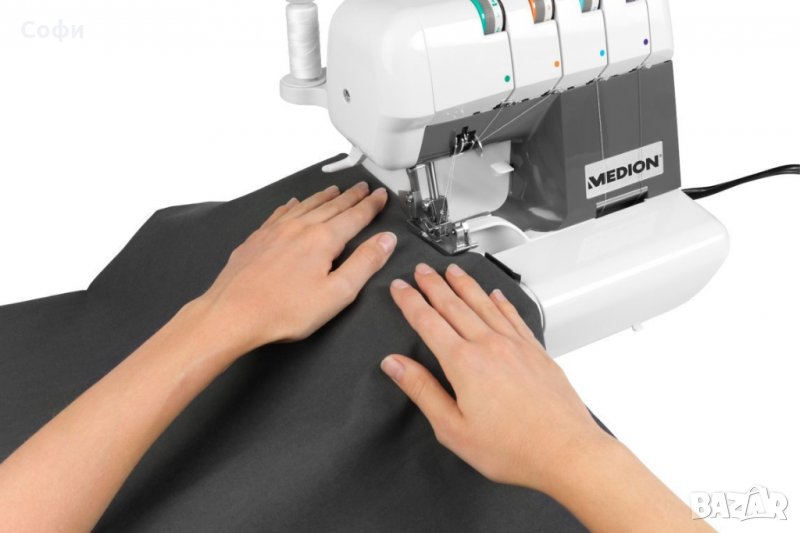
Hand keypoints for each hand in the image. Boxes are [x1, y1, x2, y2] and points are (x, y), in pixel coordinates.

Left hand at [200, 182, 395, 351]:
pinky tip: (294, 204)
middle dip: (351, 197)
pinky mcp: (258, 239)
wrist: (233, 313)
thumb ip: (364, 263)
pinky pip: (280, 213)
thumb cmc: (283, 310)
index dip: (371, 205)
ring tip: (335, 190)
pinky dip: (293, 205)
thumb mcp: (337, 293)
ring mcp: (275, 231)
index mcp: (322, 240)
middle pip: (332, 206)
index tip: (380, 196)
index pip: (355, 216)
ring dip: (324, 197)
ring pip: (306, 205)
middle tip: (363, 188)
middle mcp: (299, 228)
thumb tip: (386, 240)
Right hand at [381, 263, 606, 492]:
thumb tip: (394, 365)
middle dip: (434, 285)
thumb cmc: (513, 448)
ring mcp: (516, 345)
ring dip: (464, 284)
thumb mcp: (452, 428)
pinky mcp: (536, 351)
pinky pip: (513, 315)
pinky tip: (495, 294)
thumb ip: (422, 390)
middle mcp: (490, 345)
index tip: (400, 288)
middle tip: (421, 270)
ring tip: (452, 271)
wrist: (565, 452)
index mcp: (464, 363)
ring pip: (484, 303)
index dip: (410, 301)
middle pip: (454, 305)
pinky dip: (500, 301)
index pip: (428, 321)